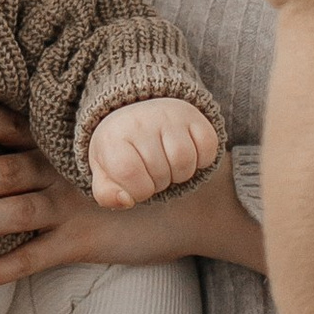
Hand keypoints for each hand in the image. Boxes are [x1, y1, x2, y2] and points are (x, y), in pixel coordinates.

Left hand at [0, 101, 266, 291]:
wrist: (204, 204)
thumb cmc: (149, 165)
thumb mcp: (112, 135)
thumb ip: (70, 125)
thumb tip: (27, 113)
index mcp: (64, 139)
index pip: (15, 125)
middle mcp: (63, 169)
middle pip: (0, 173)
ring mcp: (75, 206)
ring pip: (10, 214)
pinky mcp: (87, 241)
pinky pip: (35, 258)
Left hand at [88, 96, 222, 211]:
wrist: (135, 112)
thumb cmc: (121, 152)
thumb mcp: (105, 173)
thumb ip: (107, 194)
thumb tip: (126, 201)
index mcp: (113, 137)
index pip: (130, 175)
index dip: (137, 190)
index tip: (135, 182)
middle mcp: (140, 122)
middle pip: (160, 173)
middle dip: (159, 183)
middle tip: (152, 171)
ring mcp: (167, 116)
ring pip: (184, 162)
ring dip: (180, 174)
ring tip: (168, 165)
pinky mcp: (193, 115)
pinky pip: (207, 148)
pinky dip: (201, 160)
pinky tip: (187, 154)